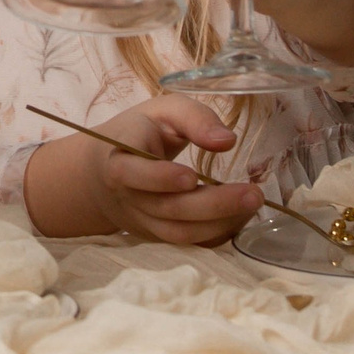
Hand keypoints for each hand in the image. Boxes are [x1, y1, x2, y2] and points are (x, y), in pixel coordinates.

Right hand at [21, 96, 259, 244]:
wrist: (101, 173)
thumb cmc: (138, 133)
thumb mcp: (162, 112)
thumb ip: (194, 118)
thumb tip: (227, 140)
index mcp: (119, 158)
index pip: (130, 173)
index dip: (159, 178)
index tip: (191, 176)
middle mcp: (127, 195)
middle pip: (166, 207)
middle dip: (212, 204)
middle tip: (253, 193)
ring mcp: (140, 220)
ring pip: (178, 231)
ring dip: (219, 222)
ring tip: (253, 203)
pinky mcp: (155, 235)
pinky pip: (187, 241)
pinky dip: (216, 233)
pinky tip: (240, 216)